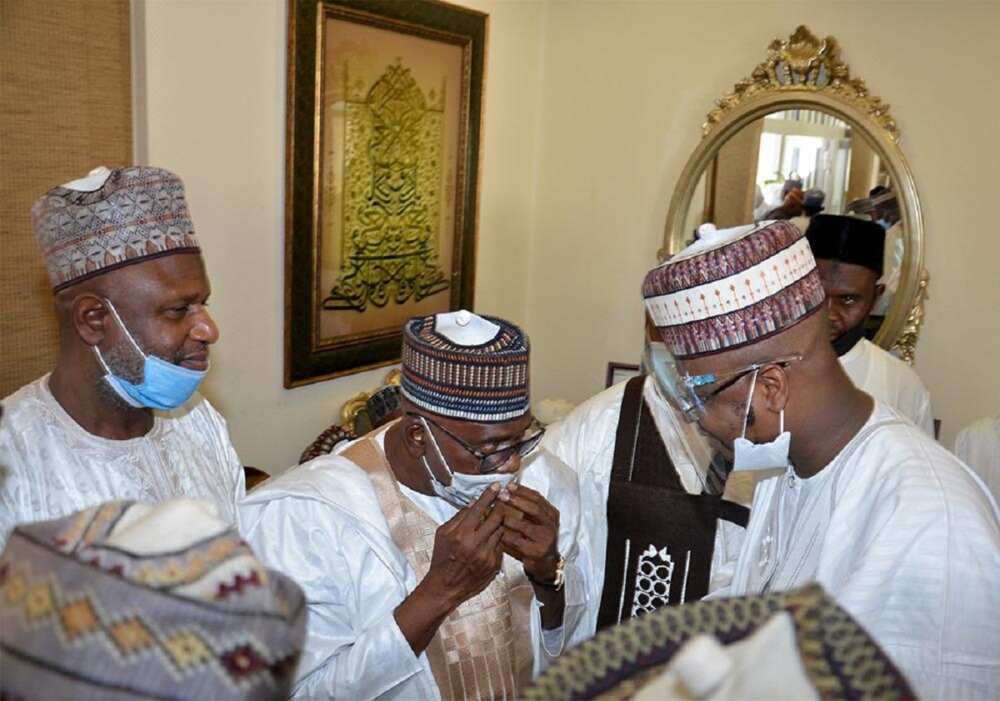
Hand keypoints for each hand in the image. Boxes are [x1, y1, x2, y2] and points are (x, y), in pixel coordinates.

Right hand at [422, 483, 504, 608]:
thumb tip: (473, 503)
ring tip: (492, 524)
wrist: (445, 586)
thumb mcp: (442, 534)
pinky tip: (488, 543)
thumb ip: (458, 517)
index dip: (489, 495)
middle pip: (497, 518)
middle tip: (500, 502)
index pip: (479, 509)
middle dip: (499, 508)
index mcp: (461, 534)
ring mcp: (487, 556)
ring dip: (498, 525)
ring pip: (501, 531)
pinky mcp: (494, 565)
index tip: (496, 486)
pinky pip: (500, 546)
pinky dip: (496, 541)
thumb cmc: (442, 558)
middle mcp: (476, 544)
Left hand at [498, 483, 559, 583]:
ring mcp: (545, 539)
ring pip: (524, 526)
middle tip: (502, 496)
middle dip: (517, 501)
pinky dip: (506, 535)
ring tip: (496, 514)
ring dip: (508, 518)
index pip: (537, 498)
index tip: (508, 486)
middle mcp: (551, 525)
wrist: (545, 563)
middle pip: (534, 509)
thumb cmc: (537, 537)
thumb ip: (527, 507)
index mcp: (551, 514)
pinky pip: (517, 541)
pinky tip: (497, 532)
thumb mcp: (537, 520)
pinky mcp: (536, 552)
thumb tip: (508, 490)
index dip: (522, 491)